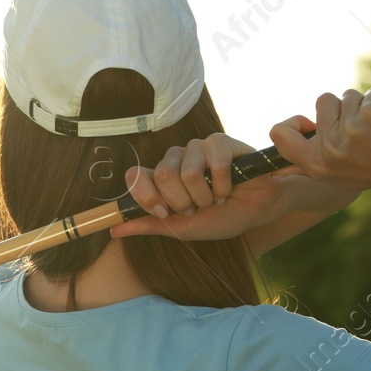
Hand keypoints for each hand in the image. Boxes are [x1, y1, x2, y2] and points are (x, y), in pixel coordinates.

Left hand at [111, 133, 299, 240]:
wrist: (256, 210)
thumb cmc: (220, 218)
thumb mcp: (181, 228)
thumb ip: (148, 225)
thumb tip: (113, 229)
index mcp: (161, 177)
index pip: (136, 175)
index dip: (147, 196)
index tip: (165, 212)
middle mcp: (175, 159)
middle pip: (162, 175)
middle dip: (183, 201)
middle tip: (197, 207)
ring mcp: (196, 148)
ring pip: (188, 172)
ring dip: (206, 195)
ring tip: (215, 199)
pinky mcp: (219, 141)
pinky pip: (214, 162)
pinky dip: (223, 184)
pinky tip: (228, 188)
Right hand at [269, 87, 370, 197]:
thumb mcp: (339, 172)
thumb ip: (317, 152)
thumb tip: (303, 129)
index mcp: (316, 165)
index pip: (279, 133)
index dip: (292, 122)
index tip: (312, 123)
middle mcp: (329, 148)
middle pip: (322, 101)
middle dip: (342, 106)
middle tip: (362, 131)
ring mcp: (350, 129)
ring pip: (347, 95)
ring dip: (364, 104)